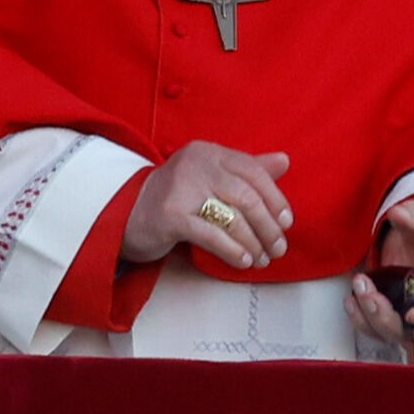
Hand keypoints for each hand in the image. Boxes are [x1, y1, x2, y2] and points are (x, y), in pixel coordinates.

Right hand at [119, 142, 292, 271]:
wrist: (128, 214)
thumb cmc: (177, 198)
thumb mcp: (211, 178)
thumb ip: (247, 170)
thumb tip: (285, 160)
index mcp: (208, 152)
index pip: (253, 170)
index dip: (275, 197)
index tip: (286, 222)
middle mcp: (194, 163)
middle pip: (247, 196)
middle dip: (268, 227)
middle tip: (278, 248)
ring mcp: (181, 188)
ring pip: (233, 217)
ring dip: (254, 243)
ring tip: (262, 259)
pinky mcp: (170, 216)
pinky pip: (212, 235)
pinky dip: (233, 251)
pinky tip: (243, 261)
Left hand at [347, 195, 413, 345]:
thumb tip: (400, 214)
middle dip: (387, 317)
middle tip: (367, 292)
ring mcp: (412, 308)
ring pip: (394, 332)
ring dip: (370, 317)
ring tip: (358, 285)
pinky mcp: (394, 308)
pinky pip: (378, 327)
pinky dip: (362, 319)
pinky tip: (351, 299)